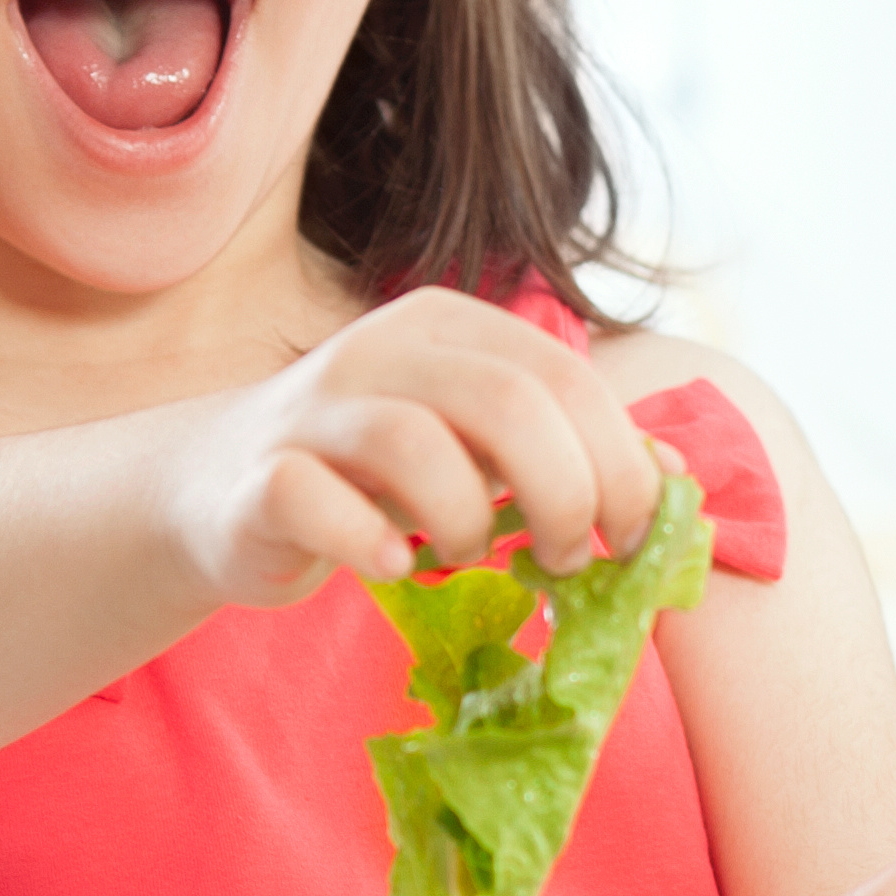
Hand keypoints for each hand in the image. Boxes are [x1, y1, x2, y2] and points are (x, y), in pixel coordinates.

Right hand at [169, 287, 671, 604]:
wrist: (220, 491)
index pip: (563, 378)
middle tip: (564, 558)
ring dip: (467, 522)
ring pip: (415, 447)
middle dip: (562, 494)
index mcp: (448, 328)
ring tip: (467, 554)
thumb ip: (563, 448)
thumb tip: (676, 479)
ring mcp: (312, 411)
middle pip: (506, 403)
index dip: (619, 462)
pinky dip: (371, 548)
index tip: (630, 537)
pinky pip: (319, 506)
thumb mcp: (475, 447)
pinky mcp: (259, 479)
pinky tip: (394, 567)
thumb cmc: (375, 477)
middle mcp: (379, 350)